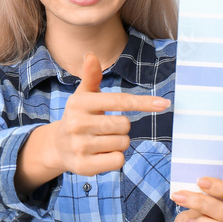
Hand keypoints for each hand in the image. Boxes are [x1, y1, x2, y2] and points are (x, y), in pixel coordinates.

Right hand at [50, 51, 170, 175]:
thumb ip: (91, 77)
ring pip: (122, 143)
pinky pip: (118, 160)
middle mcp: (77, 124)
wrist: (57, 146)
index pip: (119, 101)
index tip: (165, 104)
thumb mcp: (83, 96)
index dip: (143, 102)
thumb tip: (90, 55)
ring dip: (118, 143)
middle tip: (106, 128)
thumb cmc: (78, 117)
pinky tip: (101, 155)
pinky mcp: (84, 166)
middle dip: (122, 127)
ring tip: (101, 141)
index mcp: (79, 103)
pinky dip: (115, 158)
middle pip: (124, 124)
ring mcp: (79, 146)